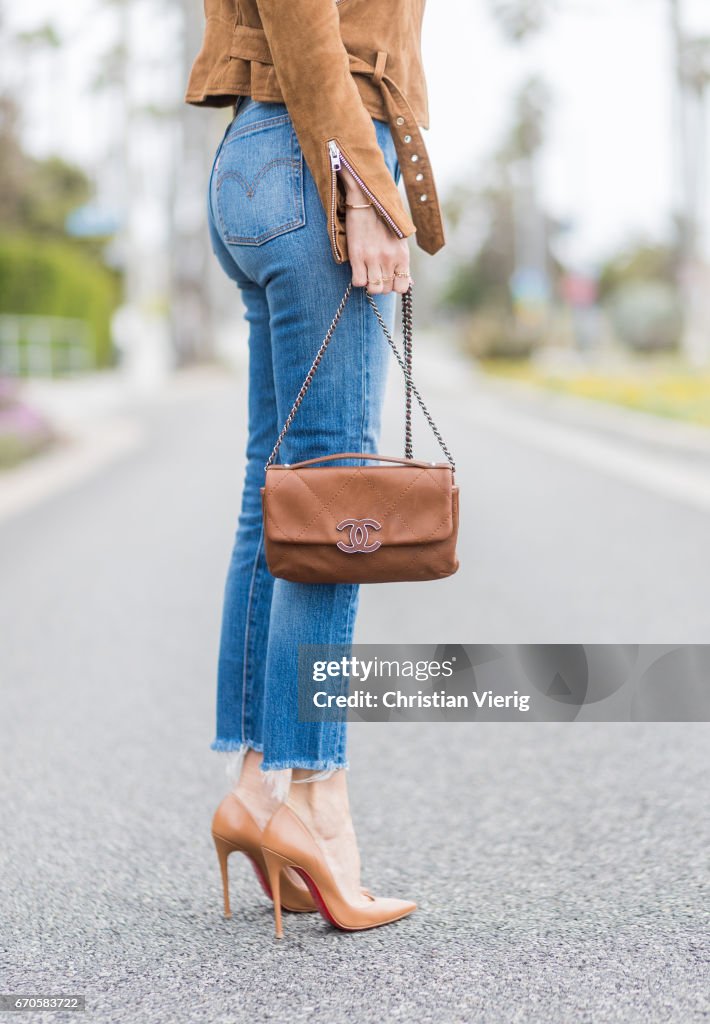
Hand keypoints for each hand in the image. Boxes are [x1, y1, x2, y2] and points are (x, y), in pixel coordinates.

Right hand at [340, 177, 410, 295]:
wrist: (367, 199)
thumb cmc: (384, 221)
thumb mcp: (400, 241)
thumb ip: (402, 263)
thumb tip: (409, 283)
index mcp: (402, 256)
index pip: (402, 287)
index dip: (394, 286)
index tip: (388, 279)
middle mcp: (389, 259)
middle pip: (386, 290)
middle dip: (381, 285)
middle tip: (375, 274)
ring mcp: (373, 258)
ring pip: (373, 289)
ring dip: (369, 284)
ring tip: (367, 273)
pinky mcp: (357, 255)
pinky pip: (358, 282)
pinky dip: (358, 280)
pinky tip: (358, 270)